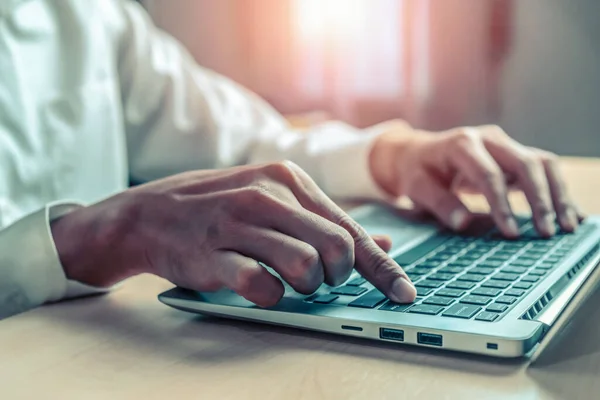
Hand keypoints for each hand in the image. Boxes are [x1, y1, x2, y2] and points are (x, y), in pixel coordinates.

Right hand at [51, 162, 415, 305]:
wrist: (147, 214)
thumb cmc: (218, 210)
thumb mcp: (273, 201)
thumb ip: (325, 221)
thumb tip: (381, 243)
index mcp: (288, 178)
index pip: (350, 228)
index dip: (382, 267)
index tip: (404, 293)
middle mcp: (267, 194)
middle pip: (337, 247)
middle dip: (338, 277)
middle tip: (321, 282)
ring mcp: (238, 223)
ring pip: (306, 265)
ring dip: (306, 287)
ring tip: (290, 283)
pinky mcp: (212, 253)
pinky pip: (262, 285)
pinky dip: (271, 296)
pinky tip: (260, 286)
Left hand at [370, 122, 582, 237]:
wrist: (418, 153)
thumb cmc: (418, 171)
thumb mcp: (417, 187)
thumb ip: (439, 203)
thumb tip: (464, 223)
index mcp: (461, 144)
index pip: (489, 174)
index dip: (502, 204)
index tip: (511, 232)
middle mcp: (489, 139)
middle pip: (525, 163)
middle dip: (540, 199)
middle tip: (546, 232)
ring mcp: (505, 145)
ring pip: (542, 163)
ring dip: (557, 194)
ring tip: (566, 226)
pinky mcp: (514, 155)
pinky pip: (544, 169)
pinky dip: (558, 190)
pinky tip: (569, 214)